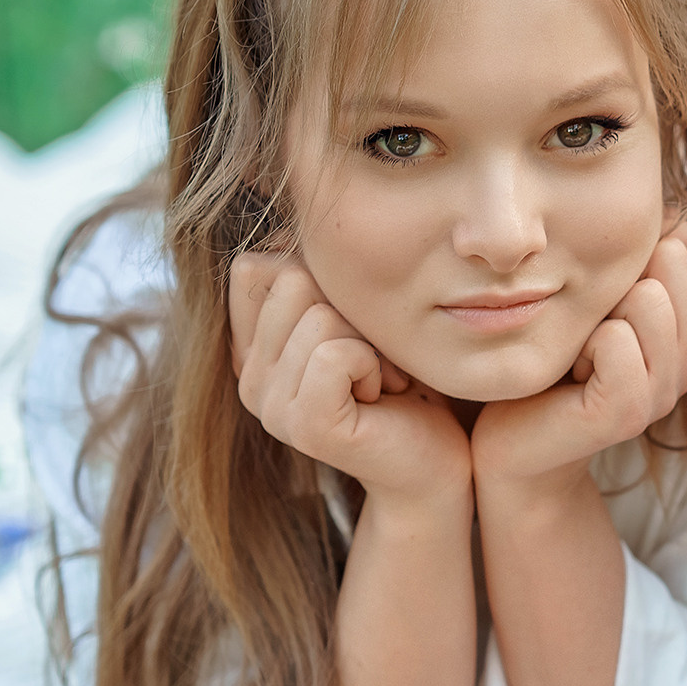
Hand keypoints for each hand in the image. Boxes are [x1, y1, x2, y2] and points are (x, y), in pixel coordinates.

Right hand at [230, 252, 471, 505]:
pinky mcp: (305, 427)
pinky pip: (338, 352)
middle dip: (355, 310)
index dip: (320, 277)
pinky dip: (377, 364)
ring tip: (384, 380)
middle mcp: (249, 378)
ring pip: (320, 314)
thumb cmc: (404, 381)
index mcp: (252, 350)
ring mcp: (271, 407)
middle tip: (376, 359)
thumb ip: (316, 279)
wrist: (436, 461)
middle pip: (292, 280)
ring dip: (374, 342)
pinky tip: (385, 395)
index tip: (352, 326)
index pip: (255, 266)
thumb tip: (287, 224)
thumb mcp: (356, 318)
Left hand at [471, 217, 686, 487]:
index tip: (608, 291)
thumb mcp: (595, 297)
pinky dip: (581, 346)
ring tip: (577, 353)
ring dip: (597, 314)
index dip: (647, 243)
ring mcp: (665, 390)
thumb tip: (671, 210)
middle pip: (674, 260)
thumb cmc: (547, 361)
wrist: (512, 444)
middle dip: (614, 279)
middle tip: (585, 328)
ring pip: (649, 297)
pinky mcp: (630, 413)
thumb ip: (634, 257)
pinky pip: (616, 339)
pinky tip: (569, 376)